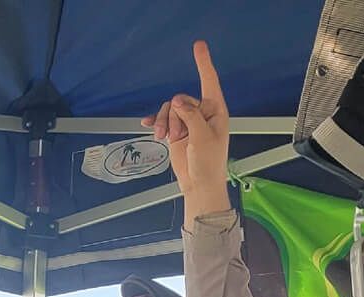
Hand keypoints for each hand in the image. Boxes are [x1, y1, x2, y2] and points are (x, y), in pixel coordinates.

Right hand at [142, 41, 231, 218]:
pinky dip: (156, 122)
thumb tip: (177, 100)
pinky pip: (163, 119)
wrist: (198, 185)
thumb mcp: (203, 138)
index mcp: (215, 111)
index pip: (209, 82)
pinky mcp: (177, 131)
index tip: (198, 45)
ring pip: (170, 109)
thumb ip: (190, 116)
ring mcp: (188, 122)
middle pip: (181, 99)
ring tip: (167, 138)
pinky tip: (148, 126)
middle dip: (175, 116)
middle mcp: (202, 113)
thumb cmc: (209, 164)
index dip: (203, 64)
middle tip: (179, 135)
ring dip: (165, 123)